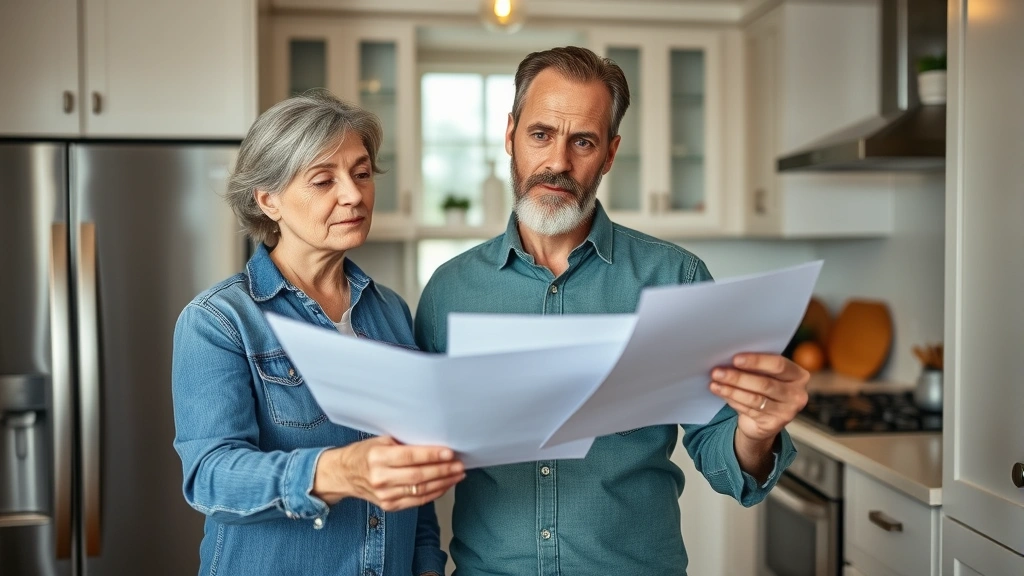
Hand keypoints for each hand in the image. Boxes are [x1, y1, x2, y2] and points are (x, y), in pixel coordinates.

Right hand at [313, 436, 464, 511]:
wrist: (344, 474)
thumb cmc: (364, 453)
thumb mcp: (380, 441)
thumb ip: (403, 443)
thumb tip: (433, 441)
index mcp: (377, 457)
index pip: (410, 457)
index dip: (432, 455)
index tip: (449, 452)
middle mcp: (380, 478)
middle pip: (418, 475)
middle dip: (443, 470)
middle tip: (459, 464)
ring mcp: (384, 495)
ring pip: (420, 490)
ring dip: (443, 482)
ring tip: (457, 474)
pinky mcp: (389, 506)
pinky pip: (417, 501)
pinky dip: (434, 493)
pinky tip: (445, 485)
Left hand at [709, 353, 809, 444]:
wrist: (765, 420)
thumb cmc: (764, 389)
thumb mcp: (766, 375)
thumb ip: (756, 367)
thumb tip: (729, 358)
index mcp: (798, 375)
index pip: (779, 365)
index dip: (756, 361)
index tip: (735, 358)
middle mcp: (797, 394)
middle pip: (765, 383)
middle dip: (738, 377)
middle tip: (717, 372)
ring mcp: (788, 411)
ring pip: (755, 399)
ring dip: (731, 390)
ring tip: (715, 384)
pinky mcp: (775, 424)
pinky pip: (749, 410)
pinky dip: (733, 401)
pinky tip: (721, 393)